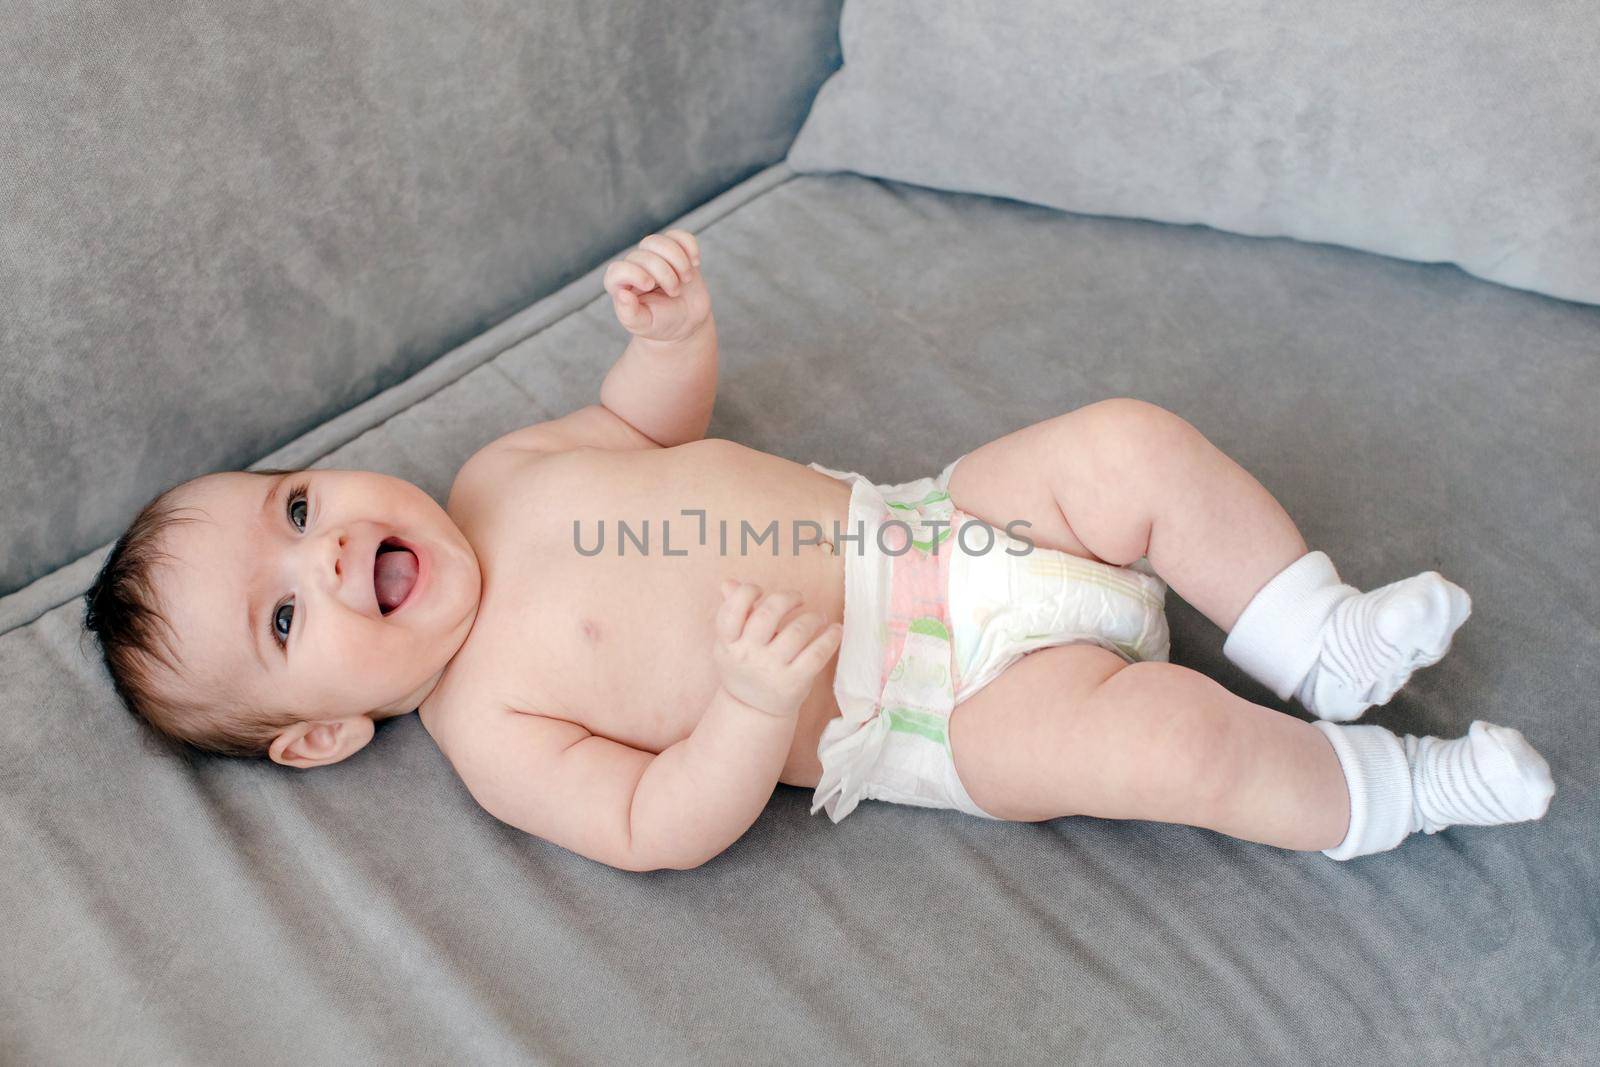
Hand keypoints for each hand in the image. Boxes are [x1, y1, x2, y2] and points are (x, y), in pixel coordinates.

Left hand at [603, 229, 710, 344]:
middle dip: (664, 273)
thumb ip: (630, 315)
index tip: (650, 285)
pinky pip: (679, 236)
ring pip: (659, 241)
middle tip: (675, 292)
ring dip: (678, 259)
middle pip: (644, 255)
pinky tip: (695, 262)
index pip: (617, 270)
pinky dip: (689, 246)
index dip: (633, 272)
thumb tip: (623, 294)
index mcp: (621, 285)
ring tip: (686, 279)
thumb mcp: (644, 324)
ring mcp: (655, 256)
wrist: (686, 321)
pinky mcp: (675, 251)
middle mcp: (635, 266)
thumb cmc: (661, 323)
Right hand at [713, 580, 843, 717]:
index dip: (746, 593)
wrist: (753, 711)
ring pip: (797, 632)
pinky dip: (830, 638)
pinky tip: (835, 630)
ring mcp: (770, 670)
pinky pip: (817, 654)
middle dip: (787, 598)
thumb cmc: (745, 666)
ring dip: (813, 617)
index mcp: (728, 643)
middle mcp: (747, 656)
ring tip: (818, 617)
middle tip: (799, 598)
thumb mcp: (732, 643)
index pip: (732, 610)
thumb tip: (728, 582)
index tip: (760, 590)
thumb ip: (733, 611)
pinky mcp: (794, 683)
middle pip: (767, 614)